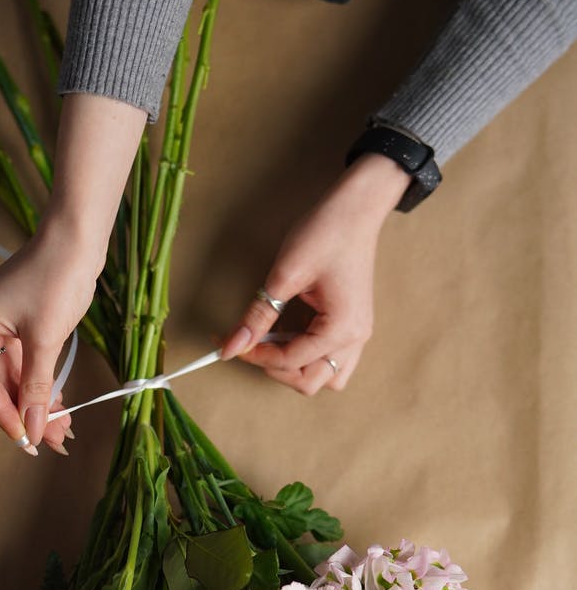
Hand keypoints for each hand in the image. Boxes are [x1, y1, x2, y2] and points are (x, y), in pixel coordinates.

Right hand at [0, 93, 146, 454]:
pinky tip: (57, 405)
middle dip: (26, 412)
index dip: (6, 416)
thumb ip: (36, 388)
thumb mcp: (45, 340)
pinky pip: (23, 362)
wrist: (77, 238)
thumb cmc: (56, 277)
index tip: (26, 441)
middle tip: (48, 441)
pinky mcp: (15, 323)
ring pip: (14, 376)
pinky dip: (40, 383)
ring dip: (36, 402)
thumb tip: (33, 428)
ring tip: (60, 430)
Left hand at [220, 153, 410, 393]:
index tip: (232, 342)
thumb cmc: (327, 233)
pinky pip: (332, 359)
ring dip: (297, 368)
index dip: (256, 355)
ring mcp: (358, 333)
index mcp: (342, 329)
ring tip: (274, 343)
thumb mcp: (285, 275)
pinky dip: (309, 357)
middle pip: (310, 381)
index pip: (290, 361)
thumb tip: (232, 345)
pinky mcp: (353, 325)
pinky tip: (291, 335)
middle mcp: (355, 339)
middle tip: (251, 344)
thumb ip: (258, 315)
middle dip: (276, 369)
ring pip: (325, 377)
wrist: (357, 207)